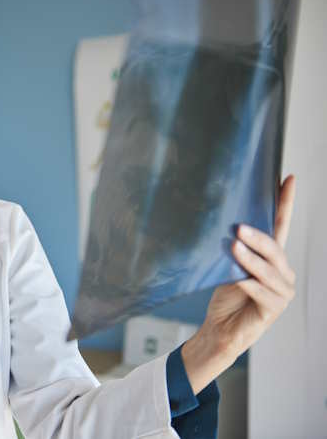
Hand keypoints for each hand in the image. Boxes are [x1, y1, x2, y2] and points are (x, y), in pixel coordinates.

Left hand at [182, 175, 296, 394]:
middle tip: (238, 227)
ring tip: (234, 248)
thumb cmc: (226, 296)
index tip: (287, 178)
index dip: (284, 202)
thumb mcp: (228, 266)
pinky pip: (262, 292)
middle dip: (257, 237)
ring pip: (268, 270)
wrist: (219, 328)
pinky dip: (249, 284)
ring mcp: (281, 292)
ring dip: (250, 259)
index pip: (281, 226)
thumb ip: (234, 248)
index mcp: (272, 258)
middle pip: (274, 248)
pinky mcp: (273, 309)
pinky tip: (239, 280)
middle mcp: (282, 273)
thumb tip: (226, 224)